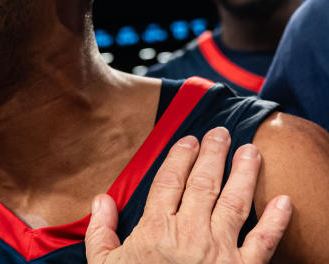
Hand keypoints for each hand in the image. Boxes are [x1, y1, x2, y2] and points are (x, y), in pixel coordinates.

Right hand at [85, 127, 291, 263]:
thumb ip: (100, 232)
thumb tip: (100, 200)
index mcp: (156, 229)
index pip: (170, 181)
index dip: (180, 156)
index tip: (188, 140)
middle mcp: (190, 234)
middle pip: (204, 183)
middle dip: (213, 154)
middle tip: (221, 133)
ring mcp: (219, 252)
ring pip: (236, 202)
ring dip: (244, 174)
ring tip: (250, 152)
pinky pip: (264, 243)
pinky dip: (277, 221)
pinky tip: (284, 201)